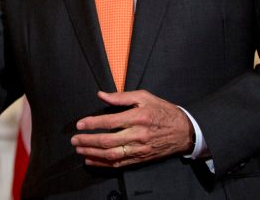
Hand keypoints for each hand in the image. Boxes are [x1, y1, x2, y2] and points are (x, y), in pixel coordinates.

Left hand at [70, 90, 194, 167]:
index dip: (92, 124)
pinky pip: (120, 163)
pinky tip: (91, 161)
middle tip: (74, 139)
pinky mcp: (141, 158)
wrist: (185, 131)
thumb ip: (121, 97)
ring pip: (112, 155)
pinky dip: (103, 163)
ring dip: (93, 154)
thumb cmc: (163, 111)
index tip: (79, 124)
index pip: (110, 122)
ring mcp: (139, 149)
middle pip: (108, 141)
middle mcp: (138, 135)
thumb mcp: (144, 97)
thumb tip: (101, 95)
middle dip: (88, 141)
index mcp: (137, 117)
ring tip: (79, 150)